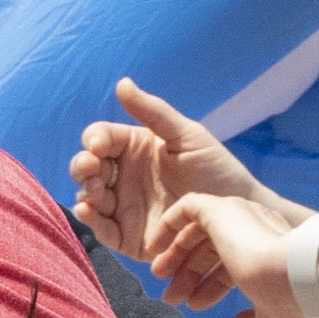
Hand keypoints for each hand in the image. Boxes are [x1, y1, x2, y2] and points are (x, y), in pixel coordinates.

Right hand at [70, 75, 279, 264]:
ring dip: (85, 191)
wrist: (236, 215)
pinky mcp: (125, 234)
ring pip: (88, 195)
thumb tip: (122, 82)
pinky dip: (88, 220)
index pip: (101, 138)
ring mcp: (122, 205)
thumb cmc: (217, 170)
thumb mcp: (188, 136)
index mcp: (133, 149)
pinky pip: (100, 228)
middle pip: (86, 167)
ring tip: (95, 193)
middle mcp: (122, 176)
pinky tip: (88, 212)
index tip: (97, 145)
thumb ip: (154, 111)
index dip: (93, 140)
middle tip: (92, 168)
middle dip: (82, 166)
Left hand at [153, 188, 315, 317]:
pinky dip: (169, 224)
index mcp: (273, 253)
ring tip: (159, 279)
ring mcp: (240, 217)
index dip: (211, 287)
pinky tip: (154, 248)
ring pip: (199, 231)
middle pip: (213, 249)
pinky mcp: (221, 208)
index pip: (233, 267)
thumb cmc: (293, 301)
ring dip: (177, 255)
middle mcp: (258, 230)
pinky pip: (188, 207)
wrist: (299, 278)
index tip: (193, 305)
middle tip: (171, 296)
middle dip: (189, 273)